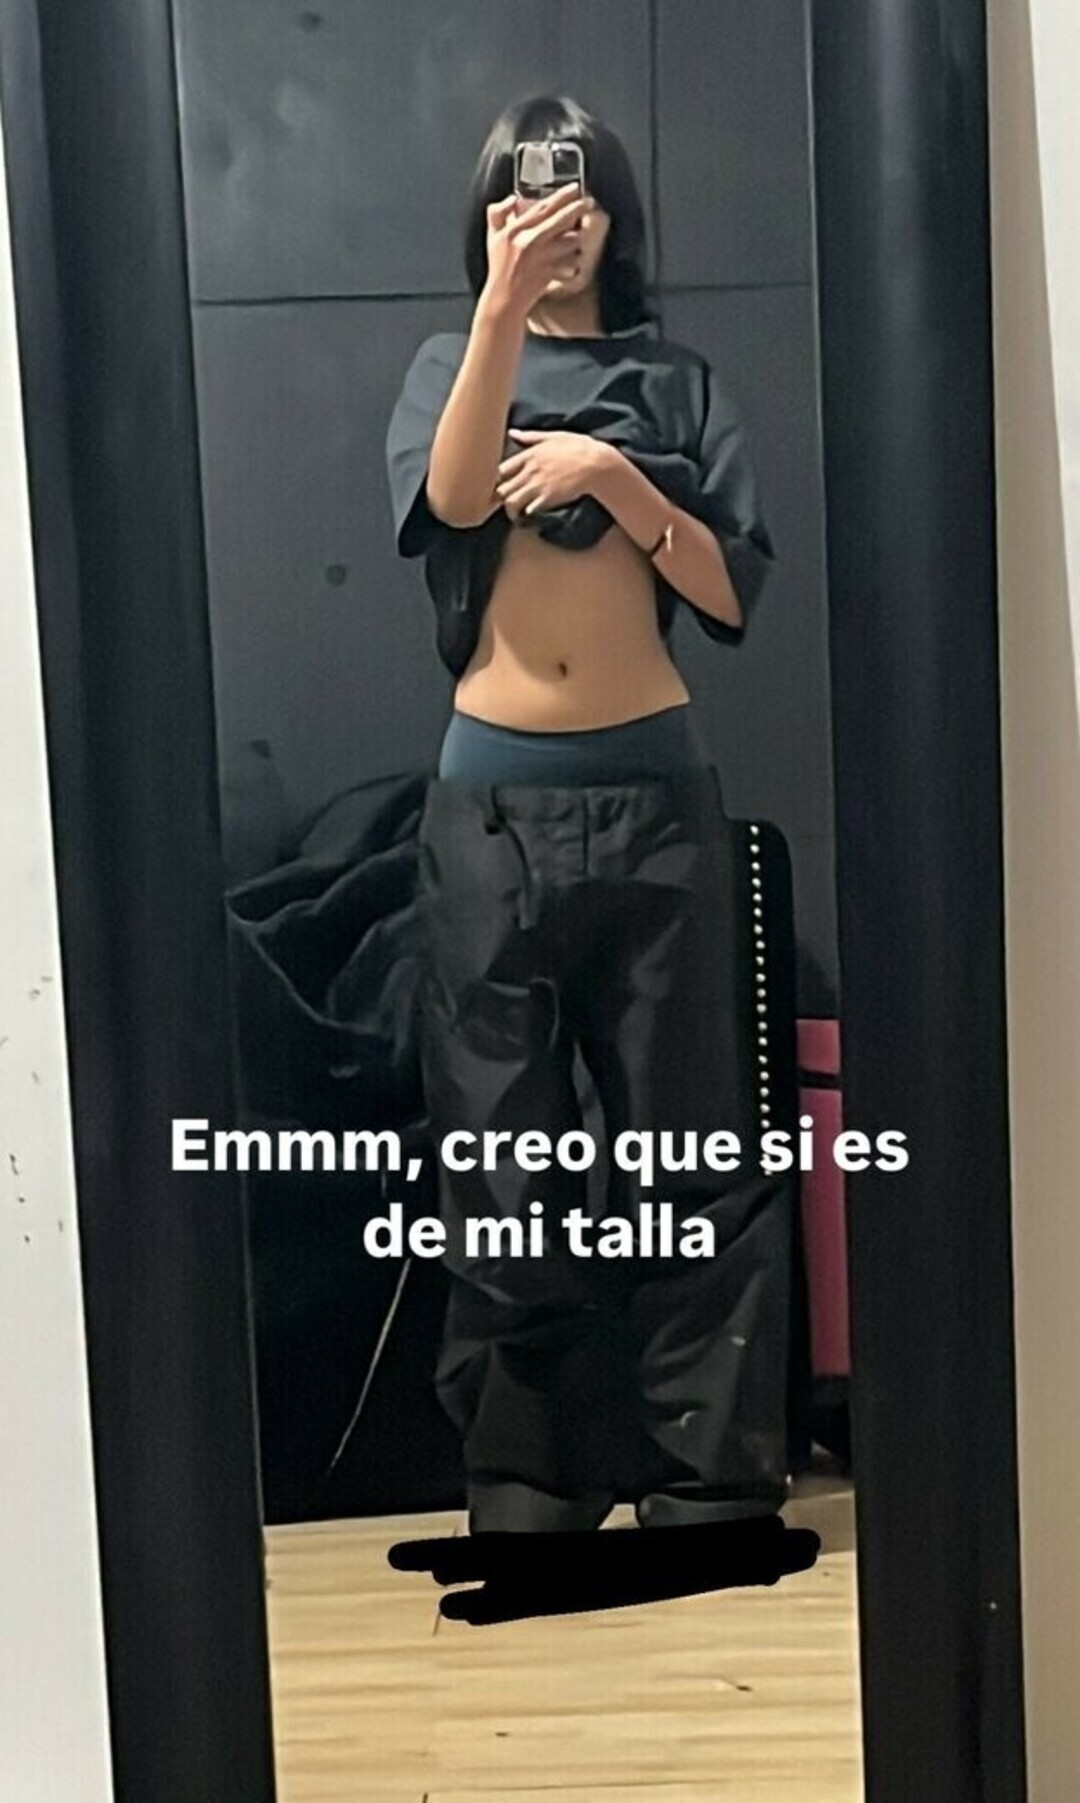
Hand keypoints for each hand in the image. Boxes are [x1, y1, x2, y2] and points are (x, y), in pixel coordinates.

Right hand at [480, 186, 589, 321]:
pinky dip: (574, 263)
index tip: (574, 188)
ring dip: (576, 238)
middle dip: (576, 208)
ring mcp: (540, 257)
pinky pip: (570, 263)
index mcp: (514, 230)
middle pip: (559, 219)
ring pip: (569, 240)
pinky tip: (572, 263)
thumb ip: (498, 213)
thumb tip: (513, 199)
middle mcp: (528, 241)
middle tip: (588, 202)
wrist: (504, 299)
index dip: (560, 196)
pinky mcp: (549, 273)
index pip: (542, 207)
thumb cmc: (500, 268)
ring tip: (577, 238)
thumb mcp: (492, 237)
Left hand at [496, 429, 617, 518]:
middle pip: (501, 489)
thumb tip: (512, 432)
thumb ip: (530, 437)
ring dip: (510, 510)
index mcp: (529, 455)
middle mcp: (530, 471)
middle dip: (499, 499)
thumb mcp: (553, 436)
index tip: (498, 486)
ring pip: (511, 502)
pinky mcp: (548, 498)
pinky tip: (529, 515)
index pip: (500, 470)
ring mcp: (538, 486)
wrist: (597, 464)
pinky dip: (526, 514)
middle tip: (502, 504)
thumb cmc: (578, 448)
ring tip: (515, 514)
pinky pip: (528, 509)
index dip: (495, 480)